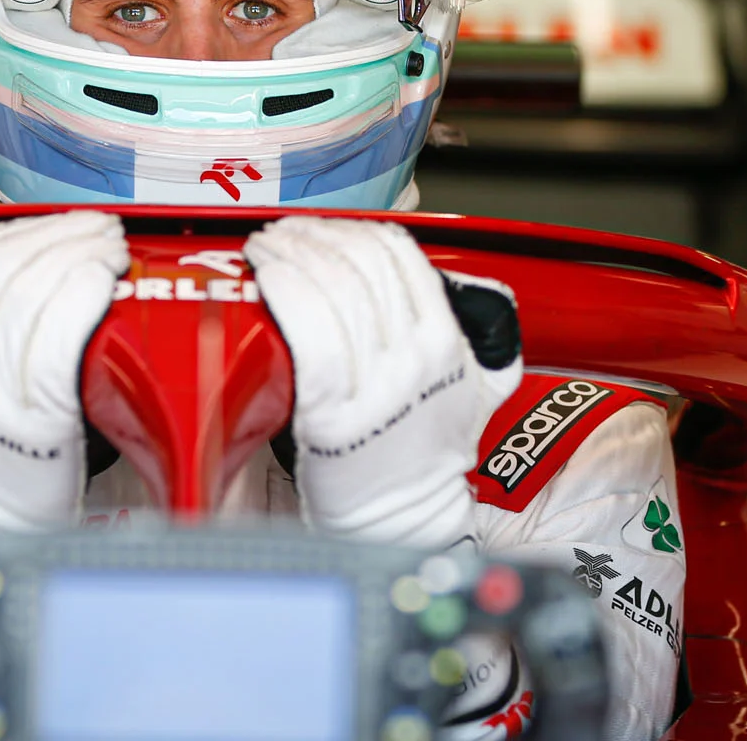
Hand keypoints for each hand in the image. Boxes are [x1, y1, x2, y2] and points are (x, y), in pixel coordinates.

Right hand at [0, 210, 128, 538]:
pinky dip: (85, 297)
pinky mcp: (37, 417)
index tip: (60, 228)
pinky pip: (61, 335)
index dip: (25, 231)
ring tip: (112, 250)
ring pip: (40, 291)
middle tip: (100, 229)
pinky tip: (104, 283)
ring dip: (84, 256)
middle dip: (65, 235)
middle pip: (15, 267)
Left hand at [244, 217, 521, 546]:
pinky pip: (306, 332)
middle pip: (356, 267)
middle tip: (286, 231)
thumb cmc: (426, 453)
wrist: (402, 516)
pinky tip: (266, 277)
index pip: (399, 257)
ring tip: (267, 246)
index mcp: (446, 343)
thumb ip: (480, 334)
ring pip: (328, 291)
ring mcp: (371, 386)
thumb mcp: (478, 387)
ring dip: (289, 254)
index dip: (356, 231)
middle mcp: (412, 359)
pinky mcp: (330, 413)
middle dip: (314, 237)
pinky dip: (283, 292)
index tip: (328, 230)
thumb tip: (467, 290)